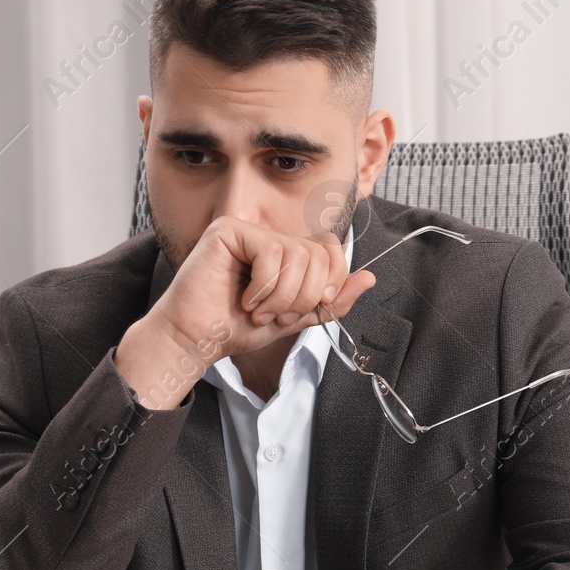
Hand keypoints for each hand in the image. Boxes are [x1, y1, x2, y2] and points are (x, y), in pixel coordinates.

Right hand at [116, 216, 375, 408]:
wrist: (199, 339)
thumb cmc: (238, 328)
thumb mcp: (297, 317)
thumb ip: (332, 301)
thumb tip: (370, 278)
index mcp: (287, 252)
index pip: (332, 248)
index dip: (334, 280)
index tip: (314, 307)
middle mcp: (270, 236)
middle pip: (320, 253)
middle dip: (306, 295)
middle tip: (278, 316)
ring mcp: (249, 230)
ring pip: (297, 256)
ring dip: (282, 297)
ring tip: (259, 312)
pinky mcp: (229, 230)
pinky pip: (271, 253)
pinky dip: (264, 286)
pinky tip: (245, 299)